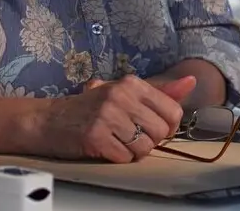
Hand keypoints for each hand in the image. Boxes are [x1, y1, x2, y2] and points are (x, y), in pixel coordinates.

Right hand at [32, 75, 195, 162]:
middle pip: (160, 132)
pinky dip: (118, 158)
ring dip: (133, 151)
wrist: (48, 120)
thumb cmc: (90, 108)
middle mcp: (121, 96)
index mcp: (132, 83)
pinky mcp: (95, 137)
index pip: (173, 111)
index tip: (153, 127)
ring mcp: (107, 116)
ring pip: (144, 147)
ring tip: (118, 141)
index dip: (167, 126)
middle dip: (150, 140)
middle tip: (131, 136)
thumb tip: (191, 82)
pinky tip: (106, 148)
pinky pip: (125, 157)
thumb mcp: (124, 93)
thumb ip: (159, 91)